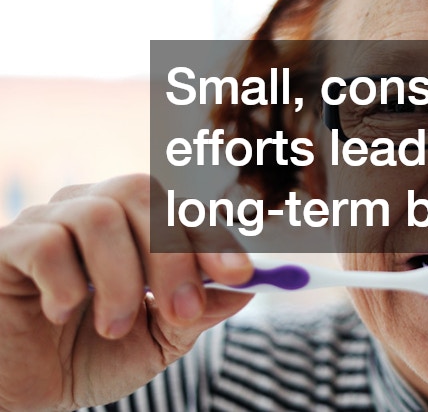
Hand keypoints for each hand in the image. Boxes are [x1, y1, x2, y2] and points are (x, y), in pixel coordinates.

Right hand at [0, 174, 253, 410]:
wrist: (17, 392)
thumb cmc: (86, 358)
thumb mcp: (154, 343)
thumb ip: (194, 315)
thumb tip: (245, 289)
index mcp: (133, 226)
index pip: (179, 210)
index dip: (213, 239)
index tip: (241, 275)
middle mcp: (91, 210)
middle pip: (143, 195)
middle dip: (173, 256)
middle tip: (180, 311)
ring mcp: (47, 222)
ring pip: (98, 215)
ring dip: (120, 279)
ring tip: (112, 326)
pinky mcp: (8, 245)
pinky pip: (47, 242)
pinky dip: (67, 284)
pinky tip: (62, 314)